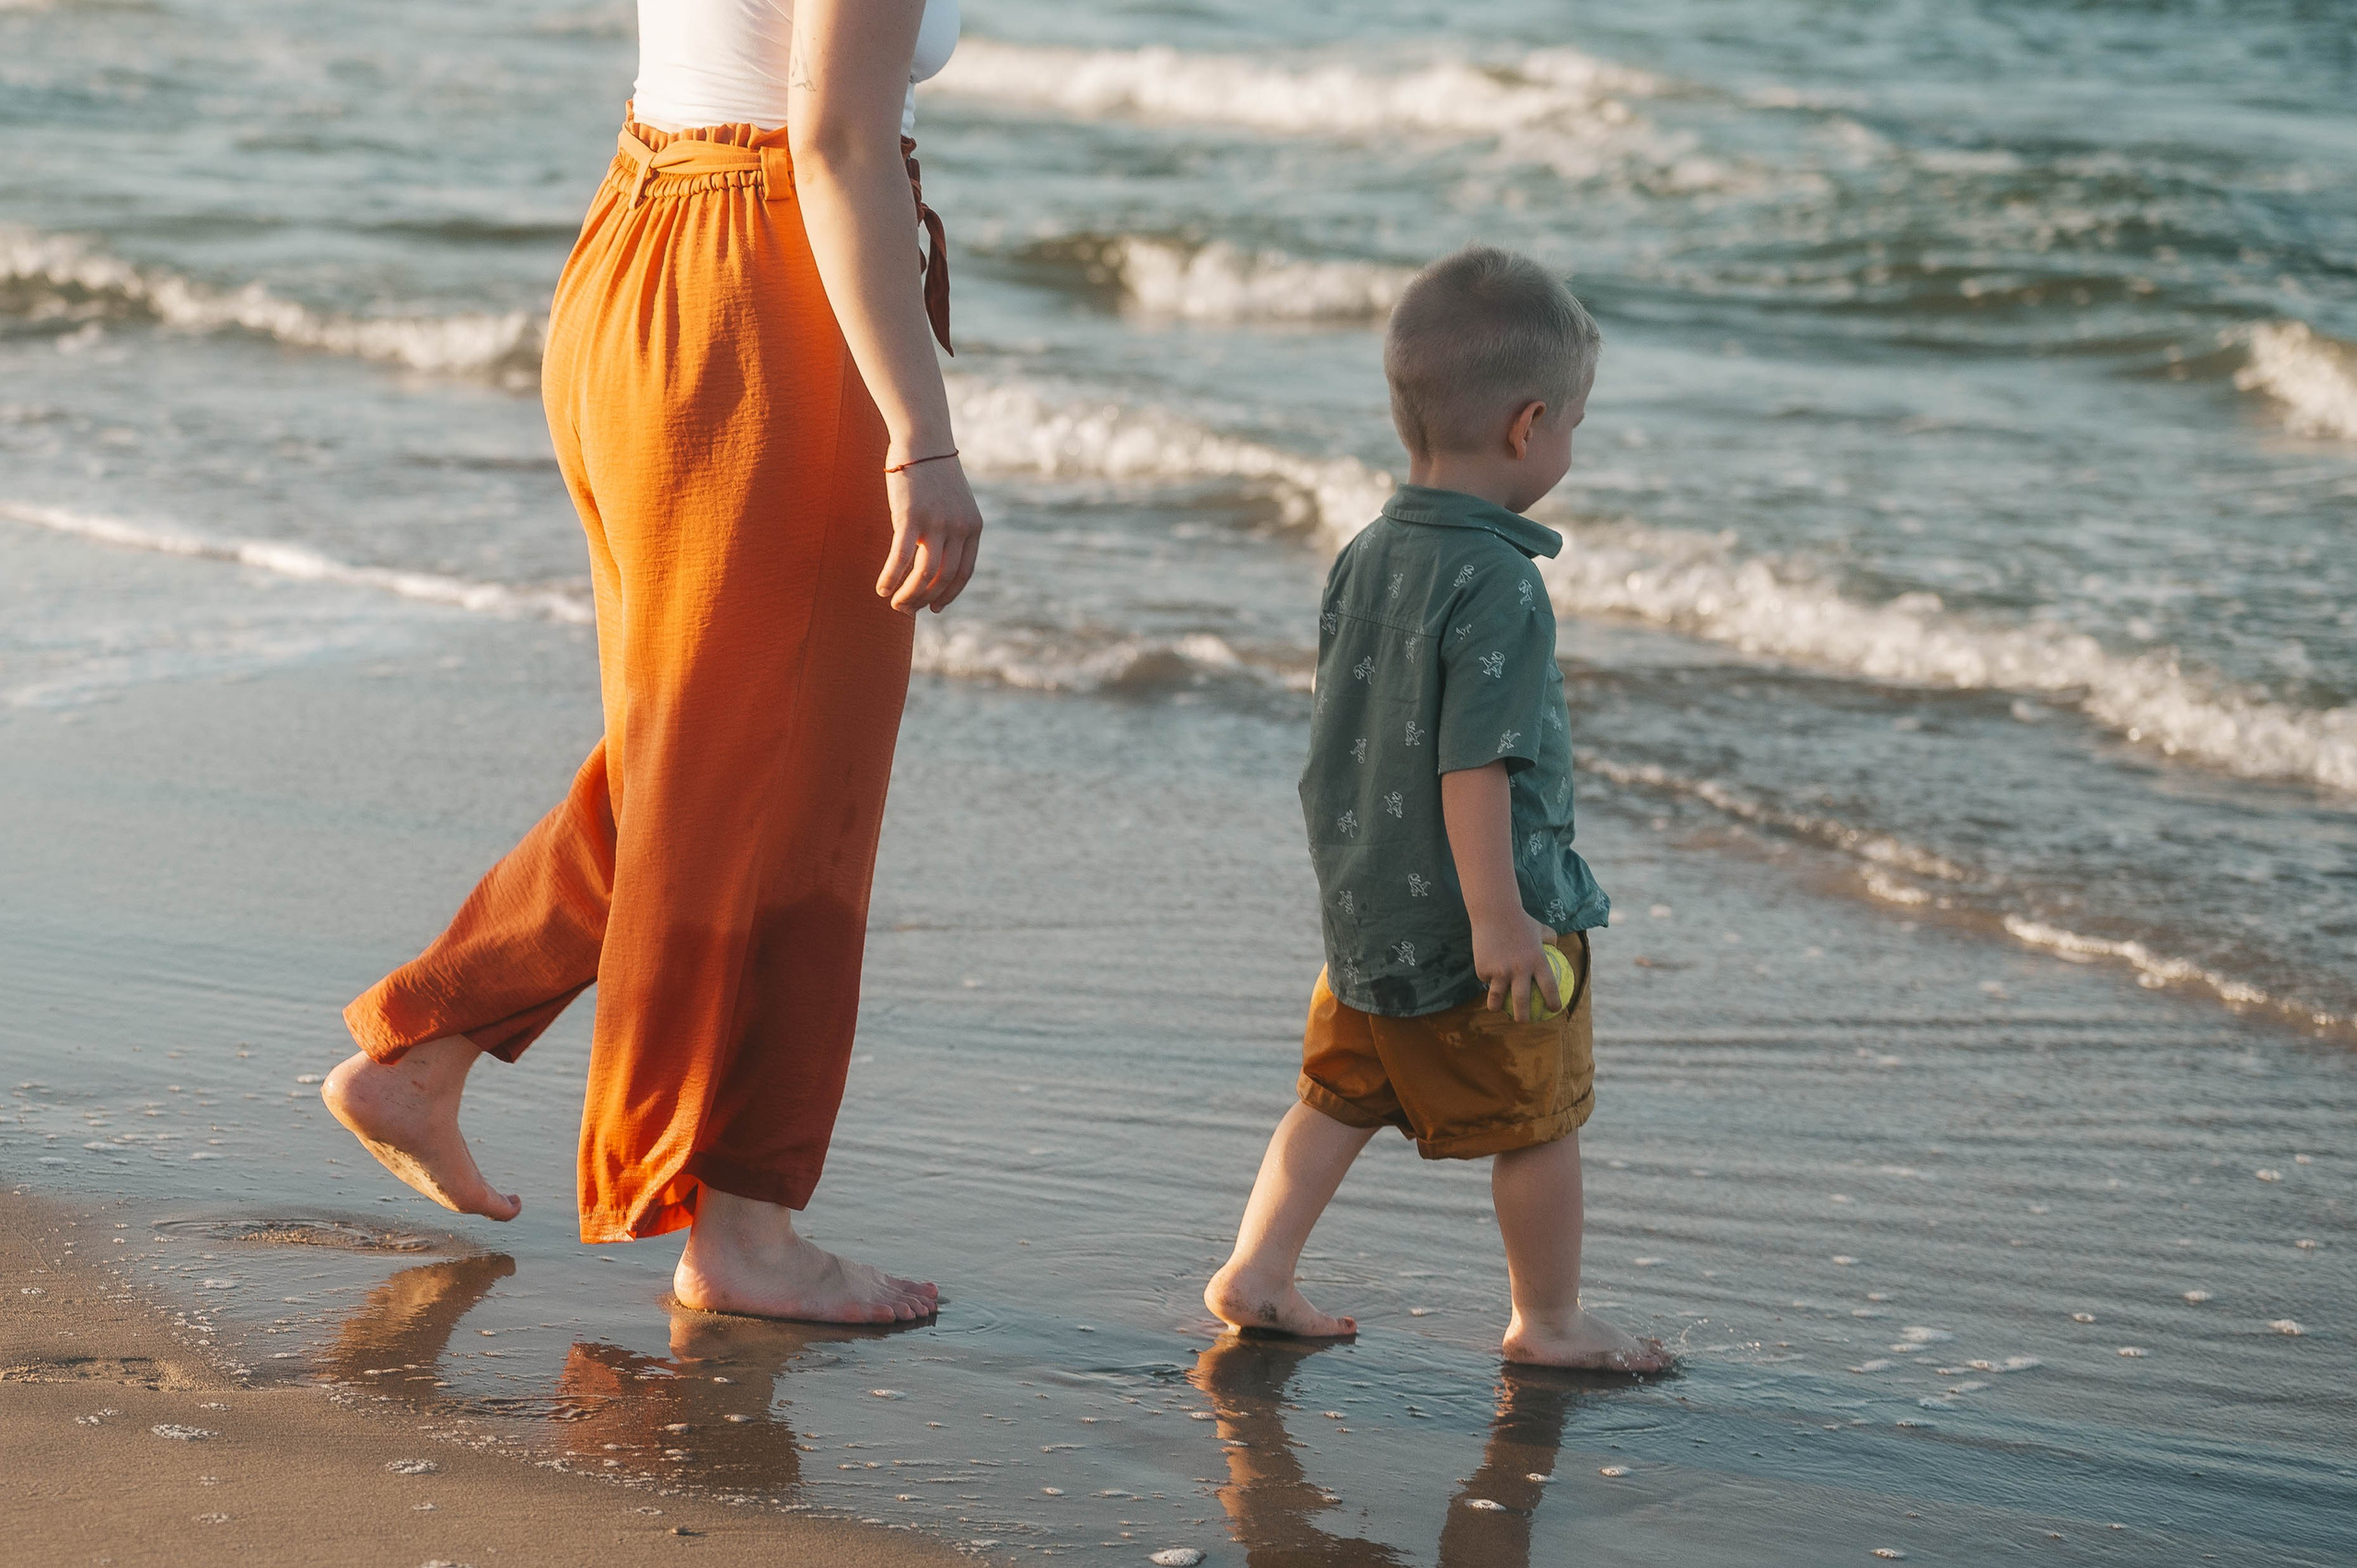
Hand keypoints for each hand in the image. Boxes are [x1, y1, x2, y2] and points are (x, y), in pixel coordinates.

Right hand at [877, 455, 982, 612]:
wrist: (923, 440)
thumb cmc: (932, 473)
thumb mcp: (952, 503)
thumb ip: (949, 530)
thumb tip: (931, 560)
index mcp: (973, 527)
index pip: (963, 573)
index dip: (949, 595)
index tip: (935, 608)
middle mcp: (959, 528)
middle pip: (943, 578)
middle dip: (924, 600)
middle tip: (907, 610)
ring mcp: (937, 523)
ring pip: (925, 574)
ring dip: (909, 595)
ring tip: (894, 604)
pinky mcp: (911, 517)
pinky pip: (901, 558)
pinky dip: (890, 577)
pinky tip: (882, 588)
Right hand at [1474, 910, 1562, 1021]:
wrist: (1494, 911)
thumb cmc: (1520, 919)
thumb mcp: (1539, 928)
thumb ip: (1550, 939)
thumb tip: (1557, 949)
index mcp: (1537, 961)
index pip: (1549, 987)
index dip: (1553, 1001)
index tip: (1553, 1010)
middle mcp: (1519, 969)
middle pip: (1522, 1001)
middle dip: (1523, 1017)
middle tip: (1523, 1021)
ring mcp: (1500, 970)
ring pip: (1497, 997)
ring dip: (1496, 1006)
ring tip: (1496, 1009)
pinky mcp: (1484, 968)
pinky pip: (1486, 978)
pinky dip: (1486, 977)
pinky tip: (1486, 972)